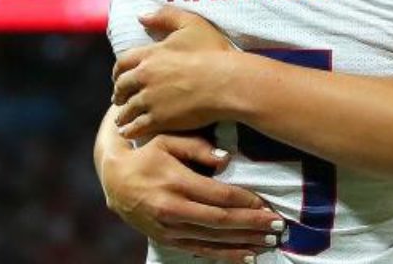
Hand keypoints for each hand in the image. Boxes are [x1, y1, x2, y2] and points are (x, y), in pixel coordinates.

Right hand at [100, 131, 285, 261]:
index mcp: (176, 183)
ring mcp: (169, 228)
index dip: (246, 201)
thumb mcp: (168, 140)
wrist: (114, 181)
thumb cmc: (148, 155)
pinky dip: (225, 255)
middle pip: (221, 220)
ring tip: (269, 241)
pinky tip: (247, 256)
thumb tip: (226, 159)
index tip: (267, 203)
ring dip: (244, 241)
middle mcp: (173, 209)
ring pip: (214, 239)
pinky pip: (201, 250)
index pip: (218, 195)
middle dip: (252, 224)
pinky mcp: (167, 239)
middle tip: (278, 225)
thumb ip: (197, 147)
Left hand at [113, 6, 240, 137]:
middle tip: (120, 99)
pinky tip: (129, 132)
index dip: (118, 71)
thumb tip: (141, 16)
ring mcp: (150, 100)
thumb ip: (165, 16)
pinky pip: (136, 127)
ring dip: (122, 114)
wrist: (226, 82)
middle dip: (119, 93)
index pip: (122, 63)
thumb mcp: (191, 24)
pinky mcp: (159, 119)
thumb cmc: (213, 52)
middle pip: (121, 87)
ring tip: (123, 119)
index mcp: (150, 54)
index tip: (119, 77)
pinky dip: (129, 130)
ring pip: (127, 109)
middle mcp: (144, 77)